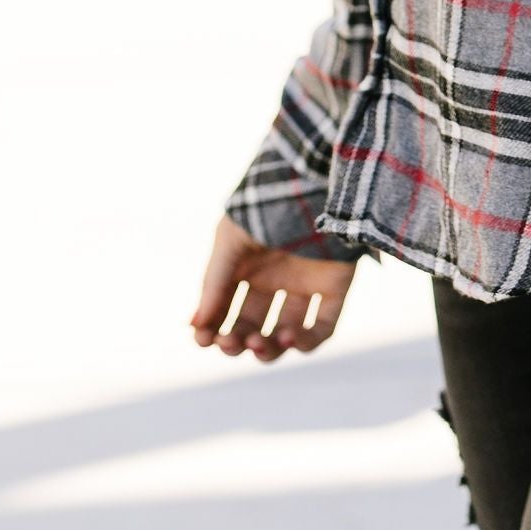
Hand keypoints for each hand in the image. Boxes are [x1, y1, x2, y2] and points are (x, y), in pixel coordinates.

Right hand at [191, 216, 355, 362]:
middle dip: (238, 341)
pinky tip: (290, 339)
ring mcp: (305, 285)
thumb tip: (195, 326)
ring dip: (269, 349)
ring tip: (260, 343)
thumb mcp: (230, 241)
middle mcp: (275, 280)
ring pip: (285, 334)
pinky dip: (307, 342)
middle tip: (232, 343)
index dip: (213, 328)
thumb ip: (214, 283)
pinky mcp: (335, 287)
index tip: (203, 339)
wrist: (313, 181)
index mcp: (247, 267)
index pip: (226, 310)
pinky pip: (322, 327)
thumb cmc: (266, 206)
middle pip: (252, 327)